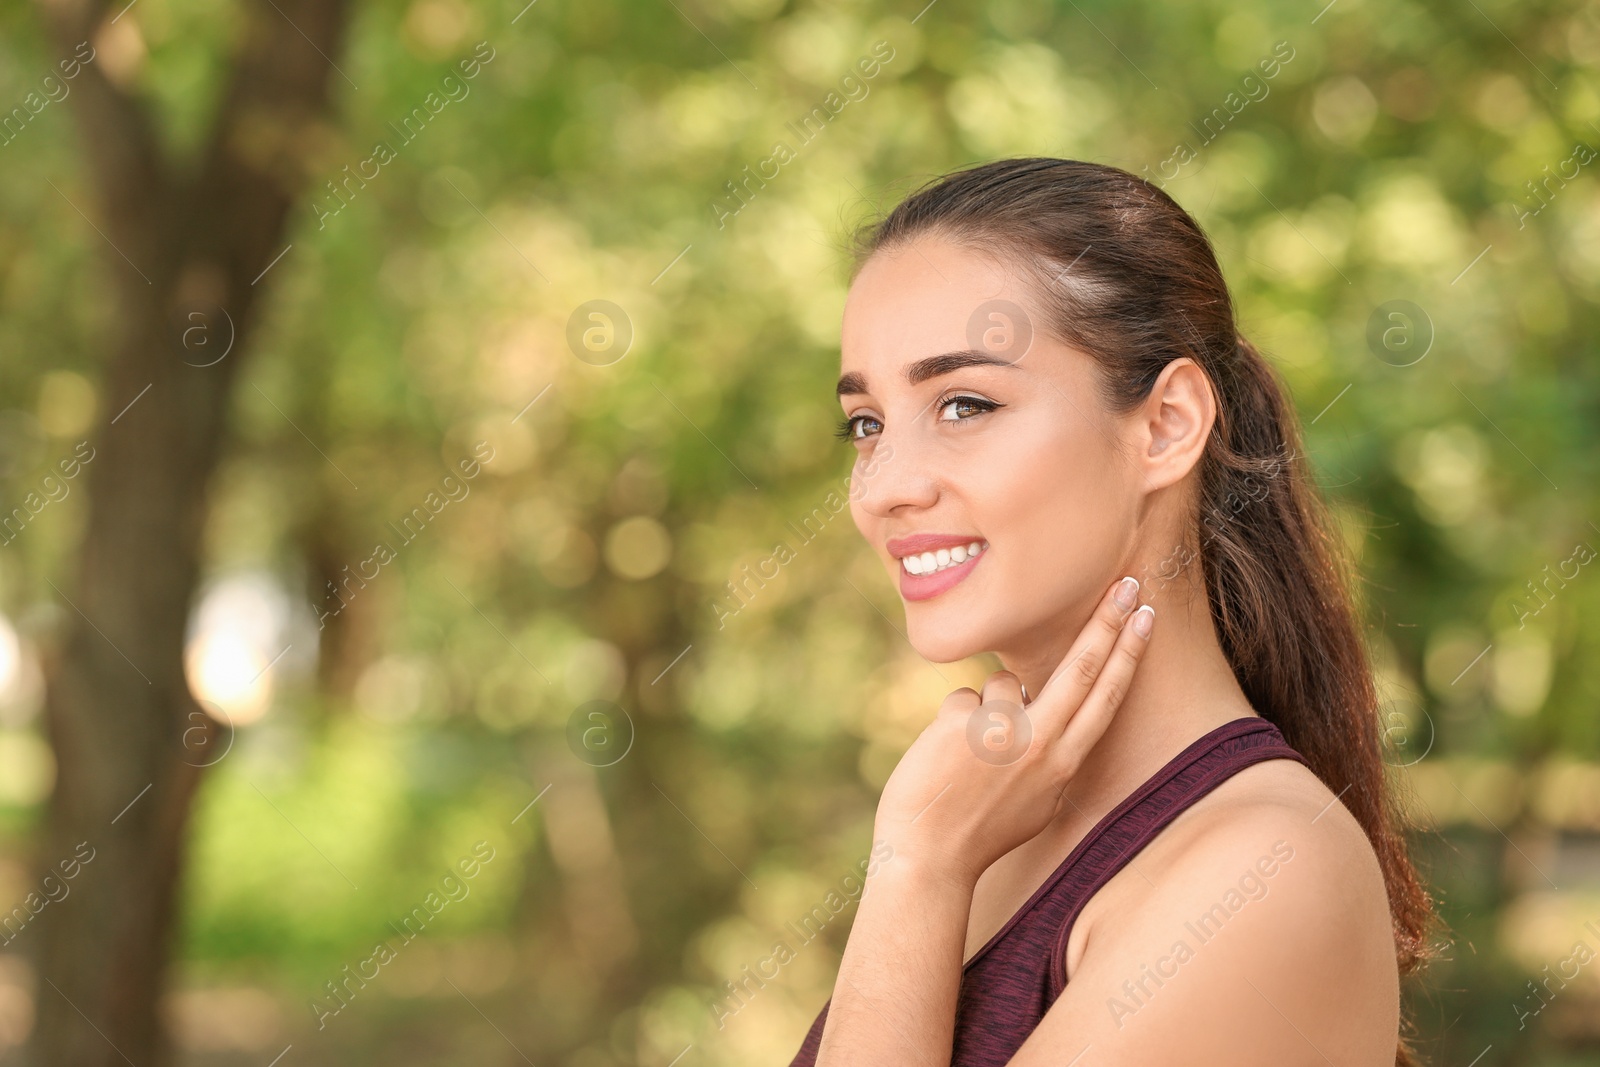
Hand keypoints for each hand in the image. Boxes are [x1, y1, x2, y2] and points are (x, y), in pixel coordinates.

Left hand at [872, 576, 1154, 888]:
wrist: (929, 859)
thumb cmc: (980, 829)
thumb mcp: (1037, 799)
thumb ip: (1049, 752)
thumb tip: (1039, 702)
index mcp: (1064, 765)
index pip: (1106, 697)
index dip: (1128, 653)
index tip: (1147, 616)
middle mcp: (1040, 746)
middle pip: (1080, 669)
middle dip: (1107, 622)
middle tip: (1129, 582)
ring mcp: (1000, 734)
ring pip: (1001, 683)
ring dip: (985, 710)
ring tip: (968, 758)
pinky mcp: (960, 725)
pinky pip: (961, 700)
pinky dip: (950, 725)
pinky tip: (942, 761)